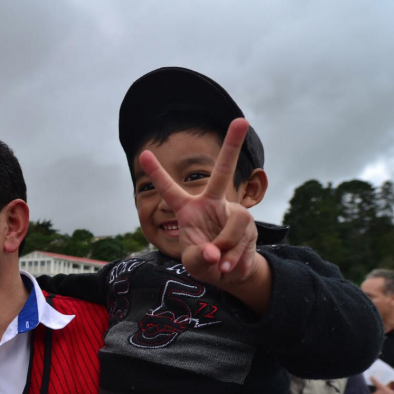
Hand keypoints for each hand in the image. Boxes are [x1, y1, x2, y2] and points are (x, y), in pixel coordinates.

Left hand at [137, 118, 260, 288]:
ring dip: (228, 248)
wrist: (228, 274)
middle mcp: (212, 204)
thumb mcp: (194, 264)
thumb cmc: (204, 262)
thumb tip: (214, 253)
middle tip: (242, 120)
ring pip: (236, 224)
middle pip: (222, 172)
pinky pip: (244, 240)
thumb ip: (199, 258)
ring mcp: (233, 213)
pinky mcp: (250, 226)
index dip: (157, 173)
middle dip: (232, 146)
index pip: (170, 189)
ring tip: (222, 267)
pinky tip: (231, 268)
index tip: (143, 153)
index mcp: (188, 209)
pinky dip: (237, 259)